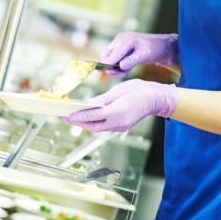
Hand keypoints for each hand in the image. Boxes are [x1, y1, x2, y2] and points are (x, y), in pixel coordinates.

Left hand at [63, 79, 177, 131]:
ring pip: (98, 129)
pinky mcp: (122, 127)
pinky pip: (104, 127)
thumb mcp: (117, 91)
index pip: (94, 116)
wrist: (155, 98)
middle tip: (65, 117)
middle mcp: (119, 123)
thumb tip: (88, 103)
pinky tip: (87, 118)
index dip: (79, 115)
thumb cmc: (138, 91)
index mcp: (118, 112)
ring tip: (72, 118)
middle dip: (78, 122)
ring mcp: (121, 127)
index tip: (68, 114)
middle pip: (93, 126)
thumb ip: (101, 99)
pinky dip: (94, 123)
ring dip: (85, 124)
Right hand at [100, 32, 177, 77]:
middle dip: (111, 66)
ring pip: (109, 58)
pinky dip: (118, 66)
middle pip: (106, 55)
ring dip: (114, 67)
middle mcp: (120, 39)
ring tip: (124, 72)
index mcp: (126, 39)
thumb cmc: (155, 49)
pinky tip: (125, 70)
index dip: (111, 66)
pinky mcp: (121, 48)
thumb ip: (131, 61)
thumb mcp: (145, 56)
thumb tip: (119, 66)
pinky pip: (114, 59)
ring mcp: (120, 43)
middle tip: (121, 73)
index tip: (116, 73)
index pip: (111, 55)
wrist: (161, 47)